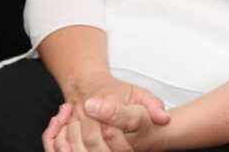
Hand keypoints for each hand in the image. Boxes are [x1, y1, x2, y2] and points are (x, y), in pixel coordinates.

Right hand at [42, 75, 169, 151]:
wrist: (87, 83)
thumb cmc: (116, 92)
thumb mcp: (139, 94)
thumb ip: (153, 106)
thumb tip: (164, 119)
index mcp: (110, 99)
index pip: (113, 128)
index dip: (122, 144)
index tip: (131, 150)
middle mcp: (89, 108)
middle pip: (93, 140)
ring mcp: (75, 117)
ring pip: (77, 144)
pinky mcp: (65, 125)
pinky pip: (64, 144)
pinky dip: (74, 151)